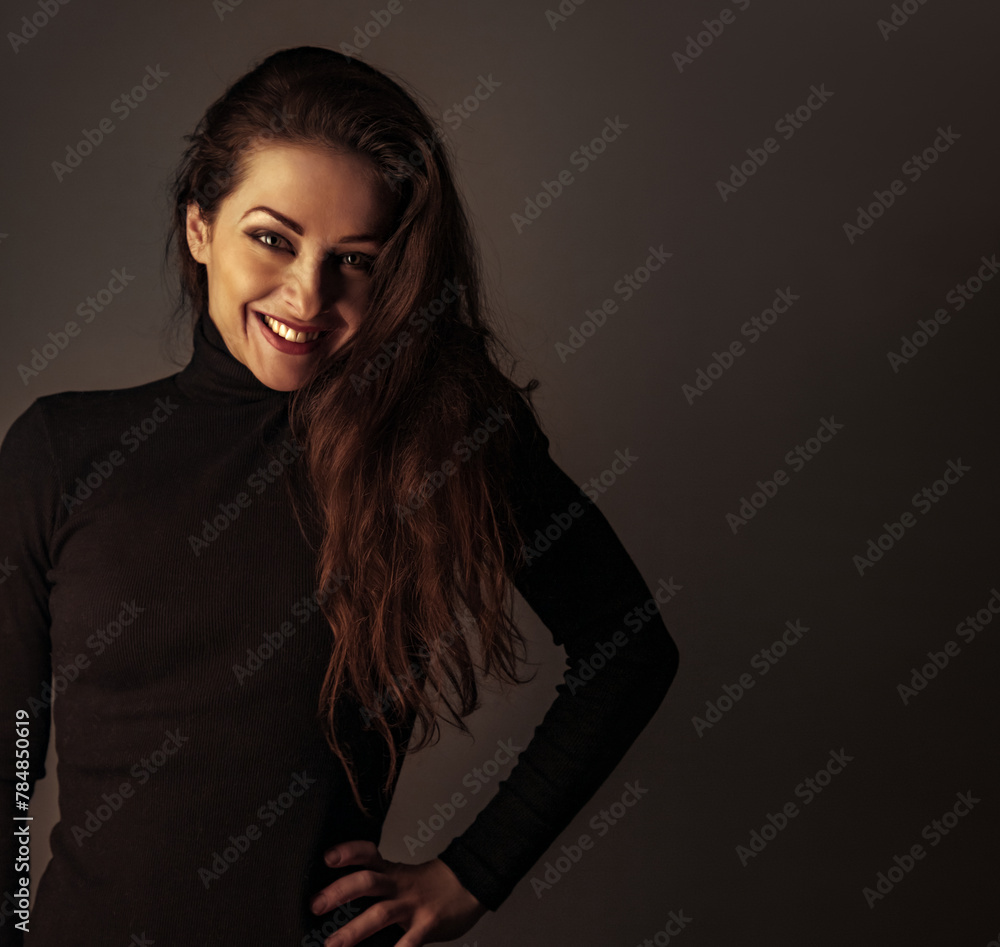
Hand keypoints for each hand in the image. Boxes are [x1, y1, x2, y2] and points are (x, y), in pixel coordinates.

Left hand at [311, 840, 487, 945]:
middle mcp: (399, 886)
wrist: (472, 884)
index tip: (328, 858)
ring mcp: (413, 906)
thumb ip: (380, 888)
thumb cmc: (435, 885)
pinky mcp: (427, 925)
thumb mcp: (405, 878)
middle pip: (367, 882)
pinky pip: (408, 943)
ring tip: (332, 945)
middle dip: (339, 893)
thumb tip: (344, 900)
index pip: (368, 854)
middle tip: (316, 905)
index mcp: (393, 873)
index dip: (348, 853)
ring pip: (380, 914)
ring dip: (353, 931)